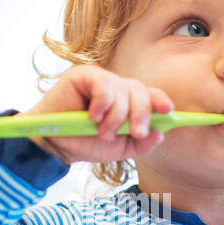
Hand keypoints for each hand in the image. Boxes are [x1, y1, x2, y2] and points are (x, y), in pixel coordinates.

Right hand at [24, 65, 172, 164]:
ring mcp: (99, 79)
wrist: (54, 145)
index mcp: (126, 102)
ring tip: (102, 132)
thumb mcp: (119, 149)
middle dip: (142, 114)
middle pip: (140, 90)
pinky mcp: (83, 75)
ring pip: (123, 90)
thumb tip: (160, 134)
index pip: (149, 95)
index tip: (168, 111)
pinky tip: (93, 116)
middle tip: (136, 133)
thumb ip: (141, 143)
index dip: (160, 100)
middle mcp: (115, 87)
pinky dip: (102, 103)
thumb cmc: (84, 143)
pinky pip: (104, 84)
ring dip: (117, 116)